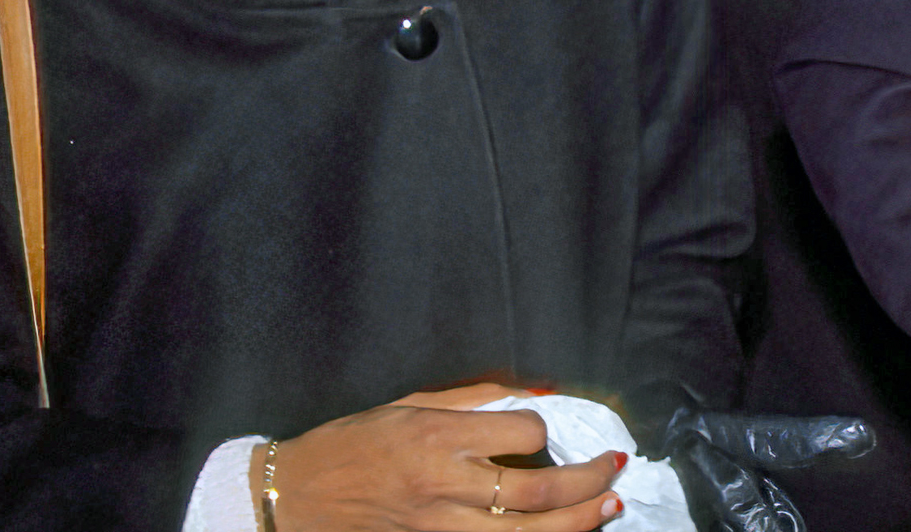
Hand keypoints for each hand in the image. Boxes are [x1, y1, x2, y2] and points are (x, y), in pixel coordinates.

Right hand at [272, 389, 624, 529]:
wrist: (293, 497)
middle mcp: (444, 484)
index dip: (546, 428)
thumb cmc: (351, 444)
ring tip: (611, 506)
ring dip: (578, 522)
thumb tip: (538, 393)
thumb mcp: (410, 404)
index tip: (547, 427)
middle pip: (537, 490)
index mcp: (439, 436)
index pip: (524, 432)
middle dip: (589, 480)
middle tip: (617, 467)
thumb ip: (475, 398)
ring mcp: (437, 526)